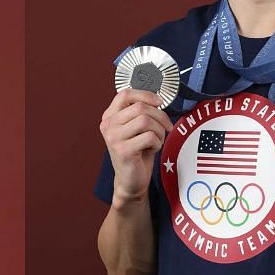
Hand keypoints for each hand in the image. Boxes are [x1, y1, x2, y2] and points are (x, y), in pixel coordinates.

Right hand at [100, 89, 172, 204]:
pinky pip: (149, 137)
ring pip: (146, 120)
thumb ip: (140, 113)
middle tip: (166, 127)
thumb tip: (157, 100)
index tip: (159, 102)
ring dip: (159, 130)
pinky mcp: (123, 150)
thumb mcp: (136, 128)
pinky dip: (157, 143)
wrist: (130, 180)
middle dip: (160, 116)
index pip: (125, 94)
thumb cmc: (136, 153)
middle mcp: (108, 125)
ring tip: (157, 140)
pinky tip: (152, 149)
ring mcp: (113, 137)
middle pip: (140, 107)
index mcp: (109, 116)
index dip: (145, 95)